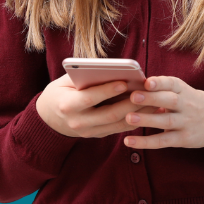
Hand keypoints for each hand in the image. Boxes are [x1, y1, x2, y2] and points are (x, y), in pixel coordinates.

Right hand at [36, 73, 165, 138]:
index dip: (108, 90)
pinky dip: (136, 119)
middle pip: (109, 113)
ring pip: (118, 124)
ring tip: (155, 100)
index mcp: (67, 105)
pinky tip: (150, 110)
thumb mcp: (65, 81)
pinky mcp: (98, 135)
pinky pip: (119, 128)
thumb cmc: (60, 92)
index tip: (125, 81)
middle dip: (130, 103)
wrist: (48, 118)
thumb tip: (111, 68)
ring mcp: (89, 132)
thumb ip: (84, 75)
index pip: (90, 98)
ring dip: (139, 113)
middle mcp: (78, 122)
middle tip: (147, 91)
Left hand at [123, 76, 203, 151]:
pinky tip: (129, 141)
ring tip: (128, 117)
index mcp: (186, 90)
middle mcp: (187, 105)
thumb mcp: (187, 93)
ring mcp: (186, 123)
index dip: (160, 82)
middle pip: (169, 101)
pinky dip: (146, 142)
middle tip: (133, 96)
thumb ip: (166, 91)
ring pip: (166, 121)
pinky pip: (163, 141)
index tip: (147, 81)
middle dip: (151, 98)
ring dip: (147, 119)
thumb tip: (136, 86)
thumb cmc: (197, 104)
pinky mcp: (184, 139)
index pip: (173, 84)